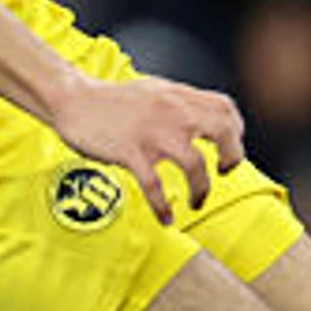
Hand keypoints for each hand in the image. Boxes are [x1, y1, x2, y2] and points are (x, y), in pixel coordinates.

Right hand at [49, 72, 244, 225]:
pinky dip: (162, 206)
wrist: (73, 99)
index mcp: (179, 97)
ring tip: (197, 202)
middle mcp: (173, 112)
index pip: (224, 108)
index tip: (231, 146)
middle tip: (224, 171)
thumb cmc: (113, 101)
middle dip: (232, 156)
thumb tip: (204, 120)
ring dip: (201, 189)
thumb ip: (181, 105)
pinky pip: (154, 185)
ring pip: (194, 164)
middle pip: (222, 132)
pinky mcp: (130, 152)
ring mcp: (152, 133)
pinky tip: (166, 217)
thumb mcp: (156, 92)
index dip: (236, 129)